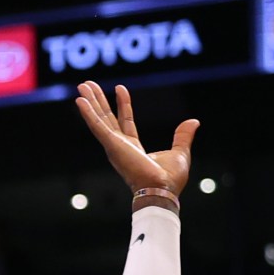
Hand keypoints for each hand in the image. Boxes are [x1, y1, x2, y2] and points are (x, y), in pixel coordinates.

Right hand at [73, 81, 196, 196]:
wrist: (161, 189)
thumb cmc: (169, 179)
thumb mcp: (180, 152)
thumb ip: (183, 136)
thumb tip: (193, 122)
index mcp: (133, 147)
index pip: (125, 120)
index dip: (122, 104)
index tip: (120, 88)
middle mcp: (119, 145)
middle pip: (106, 117)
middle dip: (97, 100)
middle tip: (88, 85)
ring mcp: (113, 145)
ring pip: (98, 118)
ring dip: (89, 102)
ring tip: (82, 85)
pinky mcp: (111, 145)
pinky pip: (97, 125)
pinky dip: (88, 113)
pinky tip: (79, 100)